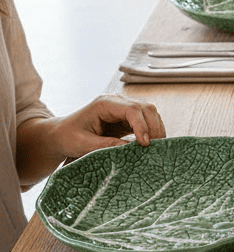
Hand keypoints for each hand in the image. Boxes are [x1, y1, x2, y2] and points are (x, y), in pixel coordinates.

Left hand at [49, 95, 165, 158]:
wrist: (60, 135)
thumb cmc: (67, 137)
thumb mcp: (83, 144)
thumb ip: (106, 145)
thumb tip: (130, 150)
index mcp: (104, 104)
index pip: (132, 109)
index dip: (142, 126)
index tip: (144, 144)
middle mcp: (117, 102)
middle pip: (146, 108)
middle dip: (154, 127)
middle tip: (155, 147)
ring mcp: (123, 109)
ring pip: (150, 113)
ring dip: (156, 129)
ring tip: (156, 147)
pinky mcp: (127, 118)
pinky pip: (146, 121)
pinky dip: (152, 132)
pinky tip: (152, 144)